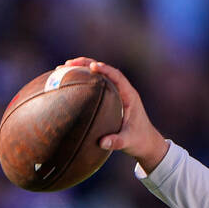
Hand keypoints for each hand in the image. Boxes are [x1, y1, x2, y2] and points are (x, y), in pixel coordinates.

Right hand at [64, 57, 168, 172]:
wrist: (146, 143)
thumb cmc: (139, 140)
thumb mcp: (129, 142)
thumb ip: (117, 142)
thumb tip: (102, 143)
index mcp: (129, 96)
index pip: (117, 77)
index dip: (105, 69)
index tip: (92, 66)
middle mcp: (122, 92)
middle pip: (104, 71)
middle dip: (86, 64)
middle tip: (68, 64)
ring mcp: (116, 94)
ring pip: (98, 76)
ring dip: (82, 70)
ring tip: (61, 69)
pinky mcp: (109, 99)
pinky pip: (95, 85)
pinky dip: (82, 80)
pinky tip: (66, 82)